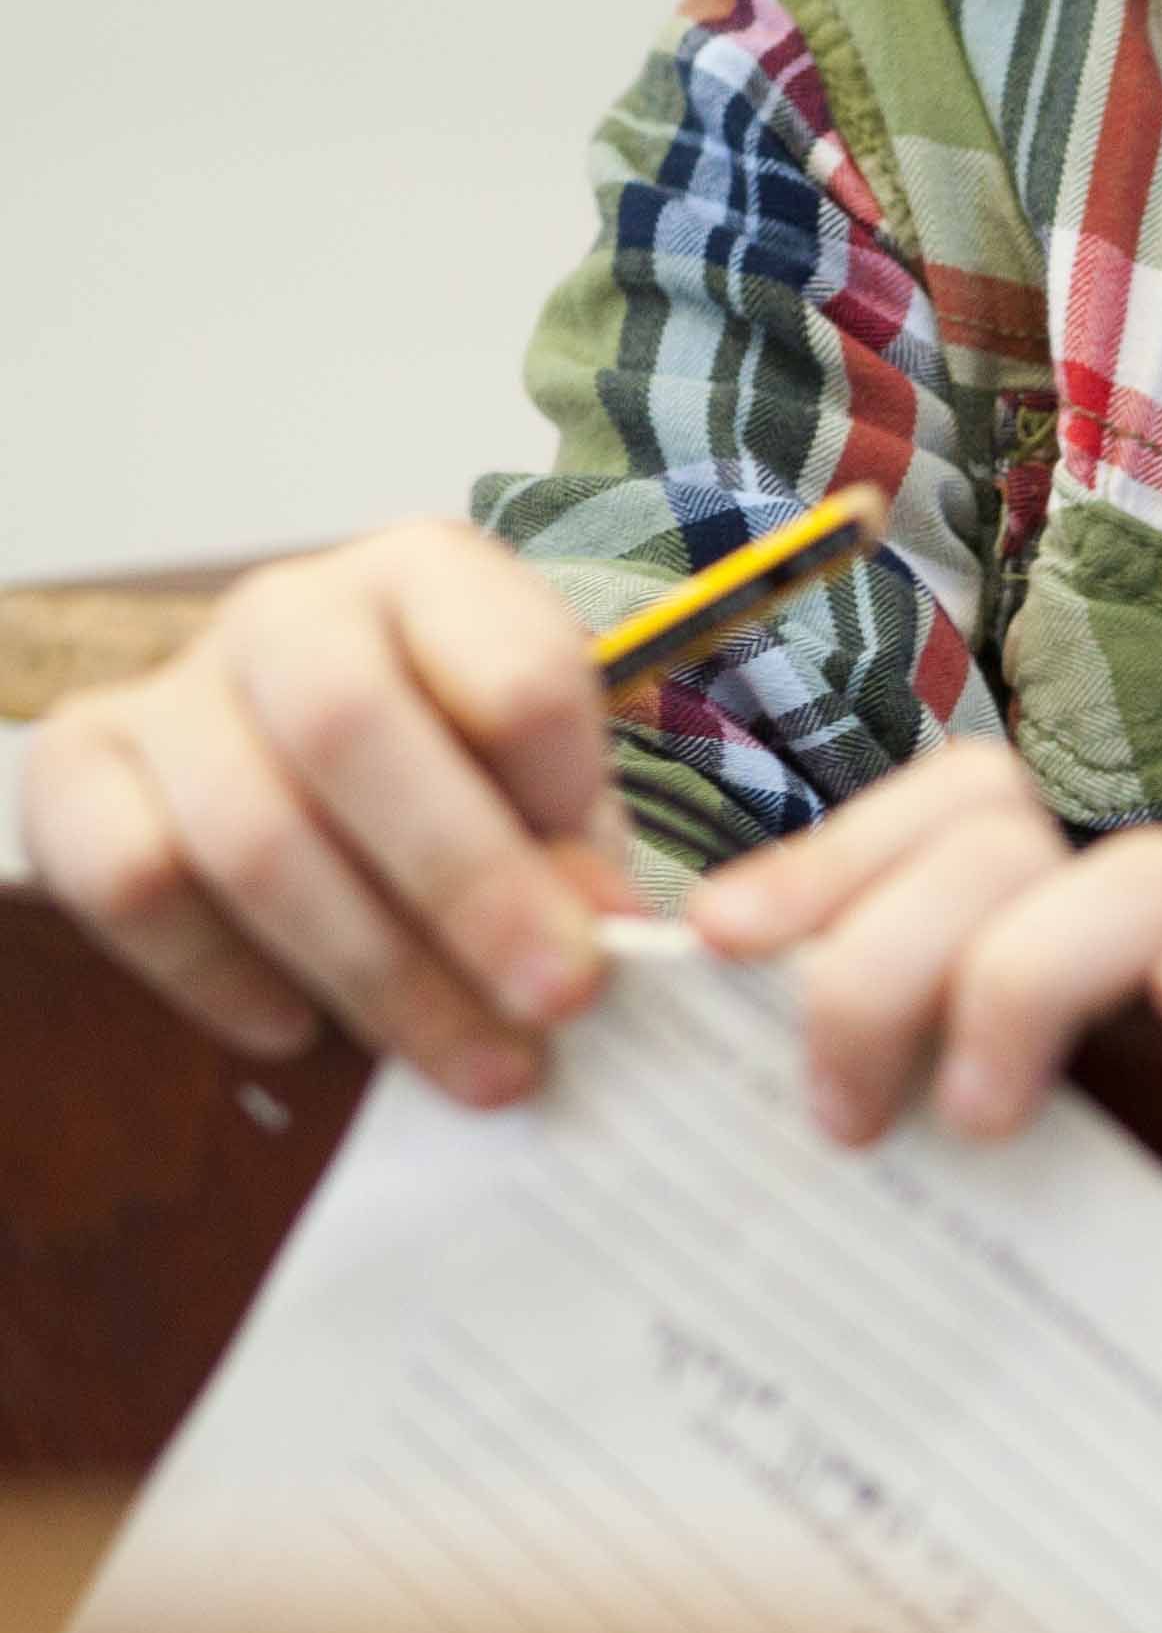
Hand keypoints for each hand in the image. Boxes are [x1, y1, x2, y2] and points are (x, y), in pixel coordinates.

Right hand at [21, 521, 640, 1108]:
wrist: (304, 754)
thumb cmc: (451, 763)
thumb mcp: (537, 780)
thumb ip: (570, 841)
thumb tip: (597, 934)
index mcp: (430, 573)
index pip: (511, 669)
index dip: (566, 799)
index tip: (613, 915)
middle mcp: (290, 607)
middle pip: (352, 734)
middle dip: (466, 888)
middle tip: (554, 1006)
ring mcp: (172, 684)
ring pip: (248, 831)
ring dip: (371, 969)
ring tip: (468, 1060)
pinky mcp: (76, 767)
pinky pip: (131, 881)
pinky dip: (219, 973)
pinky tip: (299, 1028)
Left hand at [682, 736, 1161, 1144]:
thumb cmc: (1027, 1268)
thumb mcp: (908, 1160)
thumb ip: (841, 1076)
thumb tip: (690, 992)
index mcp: (1028, 928)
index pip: (954, 803)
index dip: (833, 849)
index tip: (722, 941)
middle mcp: (1131, 928)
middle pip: (1005, 832)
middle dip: (887, 957)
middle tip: (845, 1115)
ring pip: (1148, 873)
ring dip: (1030, 974)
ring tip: (982, 1118)